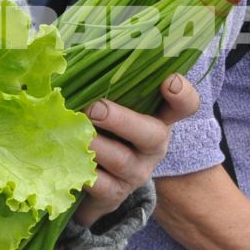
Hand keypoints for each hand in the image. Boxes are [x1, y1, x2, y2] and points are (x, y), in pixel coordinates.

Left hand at [70, 76, 200, 226]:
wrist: (98, 183)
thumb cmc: (106, 131)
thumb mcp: (114, 108)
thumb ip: (105, 85)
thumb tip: (69, 55)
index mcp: (158, 118)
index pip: (184, 105)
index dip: (182, 94)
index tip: (169, 81)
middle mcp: (153, 146)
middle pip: (152, 134)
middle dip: (122, 120)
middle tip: (94, 108)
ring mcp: (136, 172)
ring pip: (120, 159)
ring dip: (95, 144)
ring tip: (71, 133)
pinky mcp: (114, 194)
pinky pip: (99, 185)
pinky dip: (82, 172)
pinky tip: (64, 160)